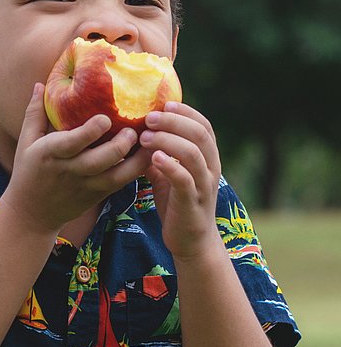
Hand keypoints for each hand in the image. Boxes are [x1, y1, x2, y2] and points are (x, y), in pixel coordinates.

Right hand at [2, 83, 152, 232]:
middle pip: (100, 160)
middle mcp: (69, 171)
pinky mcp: (98, 195)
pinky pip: (122, 183)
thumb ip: (34, 113)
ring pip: (117, 175)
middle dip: (121, 145)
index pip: (72, 142)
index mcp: (50, 154)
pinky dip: (137, 169)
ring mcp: (86, 185)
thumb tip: (39, 83)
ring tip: (150, 141)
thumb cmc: (28, 172)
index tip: (106, 118)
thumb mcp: (25, 142)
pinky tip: (150, 153)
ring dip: (137, 159)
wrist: (31, 214)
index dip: (91, 131)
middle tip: (134, 129)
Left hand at [139, 102, 222, 259]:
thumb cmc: (178, 204)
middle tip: (148, 118)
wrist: (191, 242)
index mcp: (207, 158)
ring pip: (193, 153)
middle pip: (200, 134)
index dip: (185, 112)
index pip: (204, 125)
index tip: (163, 104)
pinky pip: (185, 179)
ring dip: (168, 140)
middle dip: (174, 122)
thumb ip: (158, 154)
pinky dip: (170, 165)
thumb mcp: (167, 174)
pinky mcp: (193, 202)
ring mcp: (203, 185)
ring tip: (145, 136)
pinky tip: (153, 158)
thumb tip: (135, 132)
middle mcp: (210, 168)